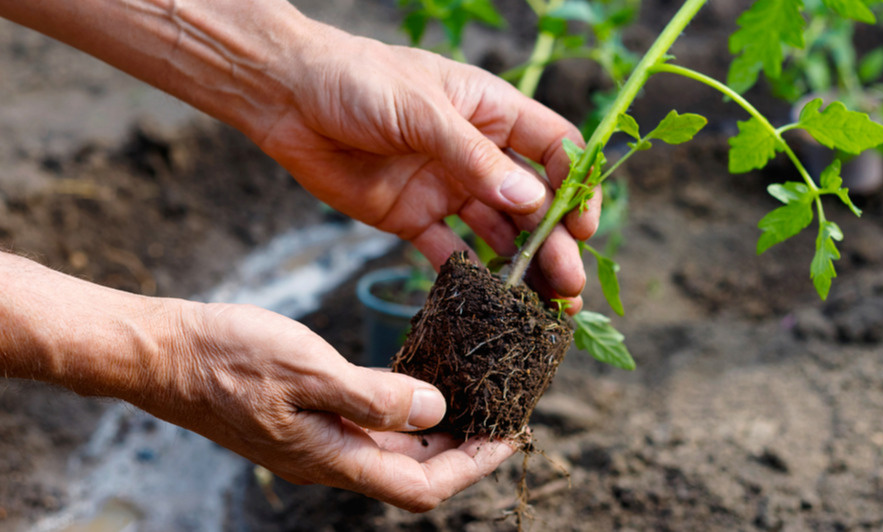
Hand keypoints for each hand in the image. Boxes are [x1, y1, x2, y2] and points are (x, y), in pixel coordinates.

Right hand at [140, 302, 514, 510]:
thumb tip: (437, 411)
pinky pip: (366, 430)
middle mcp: (328, 460)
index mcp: (332, 458)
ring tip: (470, 400)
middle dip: (462, 451)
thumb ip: (374, 397)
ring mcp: (314, 443)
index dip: (471, 466)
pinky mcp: (304, 422)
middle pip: (413, 473)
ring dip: (434, 433)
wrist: (164, 353)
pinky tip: (414, 387)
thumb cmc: (227, 358)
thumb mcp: (307, 369)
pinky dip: (400, 415)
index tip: (508, 436)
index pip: (421, 485)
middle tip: (499, 414)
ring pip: (391, 452)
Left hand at [257, 31, 600, 310]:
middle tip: (569, 285)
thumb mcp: (423, 110)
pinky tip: (485, 300)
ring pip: (496, 233)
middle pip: (531, 202)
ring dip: (521, 265)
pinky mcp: (411, 216)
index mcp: (490, 112)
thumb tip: (532, 201)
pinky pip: (446, 251)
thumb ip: (476, 158)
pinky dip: (466, 275)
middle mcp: (475, 153)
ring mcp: (444, 187)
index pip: (553, 149)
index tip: (583, 226)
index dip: (575, 186)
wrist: (287, 97)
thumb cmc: (357, 80)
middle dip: (554, 242)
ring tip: (541, 305)